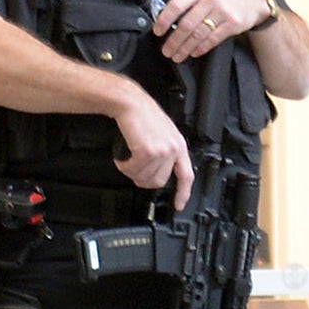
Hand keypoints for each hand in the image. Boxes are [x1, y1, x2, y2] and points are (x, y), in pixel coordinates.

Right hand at [113, 88, 193, 209]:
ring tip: (126, 160)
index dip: (183, 193)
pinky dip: (124, 166)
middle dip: (143, 180)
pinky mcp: (147, 151)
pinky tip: (122, 158)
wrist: (131, 103)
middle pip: (159, 181)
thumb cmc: (143, 115)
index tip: (178, 204)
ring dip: (131, 172)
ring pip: (144, 177)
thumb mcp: (162, 134)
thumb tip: (157, 172)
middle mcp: (173, 149)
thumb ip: (165, 153)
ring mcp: (161, 151)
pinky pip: (133, 170)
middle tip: (134, 172)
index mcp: (179, 146)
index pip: (187, 175)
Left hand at [153, 0, 267, 63]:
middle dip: (173, 41)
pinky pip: (212, 39)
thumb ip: (189, 0)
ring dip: (185, 48)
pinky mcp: (233, 23)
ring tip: (177, 55)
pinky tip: (194, 52)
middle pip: (186, 24)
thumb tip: (167, 18)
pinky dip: (201, 48)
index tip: (157, 31)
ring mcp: (223, 11)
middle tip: (166, 51)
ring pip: (198, 34)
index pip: (176, 5)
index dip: (164, 20)